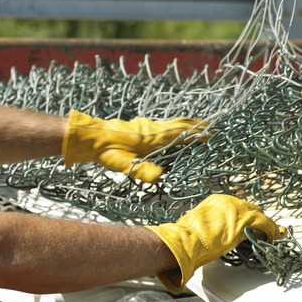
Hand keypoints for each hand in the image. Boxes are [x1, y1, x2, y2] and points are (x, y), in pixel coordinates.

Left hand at [61, 110, 206, 181]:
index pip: (180, 133)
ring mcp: (146, 126)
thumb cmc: (106, 150)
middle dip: (197, 126)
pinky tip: (173, 130)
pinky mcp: (139, 127)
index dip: (197, 134)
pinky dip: (175, 125)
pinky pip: (164, 124)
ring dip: (187, 124)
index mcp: (152, 137)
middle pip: (180, 124)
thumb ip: (142, 170)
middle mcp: (152, 129)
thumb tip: (160, 178)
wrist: (89, 137)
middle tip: (212, 127)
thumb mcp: (123, 163)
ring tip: (199, 126)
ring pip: (172, 123)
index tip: (212, 135)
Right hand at [145, 194, 286, 292]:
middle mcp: (228, 201)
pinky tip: (273, 238)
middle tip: (262, 231)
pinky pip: (265, 224)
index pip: (237, 207)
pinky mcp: (245, 221)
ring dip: (266, 226)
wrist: (186, 240)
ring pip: (259, 215)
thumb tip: (211, 233)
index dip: (245, 217)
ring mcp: (237, 210)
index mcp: (215, 201)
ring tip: (271, 236)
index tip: (249, 226)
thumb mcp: (199, 225)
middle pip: (250, 208)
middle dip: (257, 220)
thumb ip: (209, 225)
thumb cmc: (188, 237)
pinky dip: (271, 231)